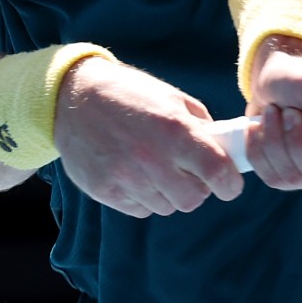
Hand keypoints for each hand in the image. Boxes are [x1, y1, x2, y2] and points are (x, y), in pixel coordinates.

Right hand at [52, 55, 247, 217]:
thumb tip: (224, 151)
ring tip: (153, 166)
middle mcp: (152, 158)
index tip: (228, 182)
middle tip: (187, 171)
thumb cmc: (127, 93)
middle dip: (197, 188)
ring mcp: (126, 178)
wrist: (72, 97)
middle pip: (193, 199)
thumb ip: (200, 126)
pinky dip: (144, 196)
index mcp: (174, 129)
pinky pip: (140, 209)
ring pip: (166, 206)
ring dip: (168, 192)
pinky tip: (133, 172)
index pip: (218, 173)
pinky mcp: (106, 191)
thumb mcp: (170, 97)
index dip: (230, 183)